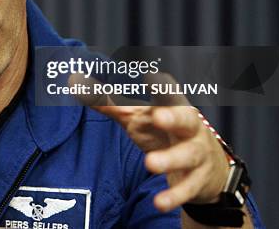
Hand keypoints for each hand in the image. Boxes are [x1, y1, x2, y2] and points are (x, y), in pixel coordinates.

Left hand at [70, 73, 229, 212]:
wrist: (204, 167)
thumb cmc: (162, 132)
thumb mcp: (136, 116)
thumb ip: (107, 101)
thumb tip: (74, 82)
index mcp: (172, 106)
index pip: (168, 92)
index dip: (161, 85)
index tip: (151, 75)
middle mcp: (188, 126)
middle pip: (184, 118)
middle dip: (173, 116)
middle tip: (157, 116)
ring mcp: (196, 152)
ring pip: (186, 155)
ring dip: (169, 159)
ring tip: (150, 164)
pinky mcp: (196, 179)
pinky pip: (186, 187)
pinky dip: (173, 195)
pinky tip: (160, 202)